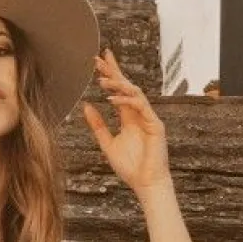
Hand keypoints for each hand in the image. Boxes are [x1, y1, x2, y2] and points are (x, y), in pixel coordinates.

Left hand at [83, 48, 172, 195]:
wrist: (145, 183)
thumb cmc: (130, 167)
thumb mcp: (107, 143)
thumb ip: (98, 125)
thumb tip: (86, 106)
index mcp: (129, 118)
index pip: (119, 91)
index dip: (111, 74)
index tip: (99, 61)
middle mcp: (139, 114)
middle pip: (126, 86)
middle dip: (114, 71)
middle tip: (100, 58)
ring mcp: (148, 118)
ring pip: (134, 93)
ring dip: (118, 84)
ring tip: (101, 79)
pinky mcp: (155, 124)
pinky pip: (140, 106)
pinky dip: (126, 101)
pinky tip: (111, 99)